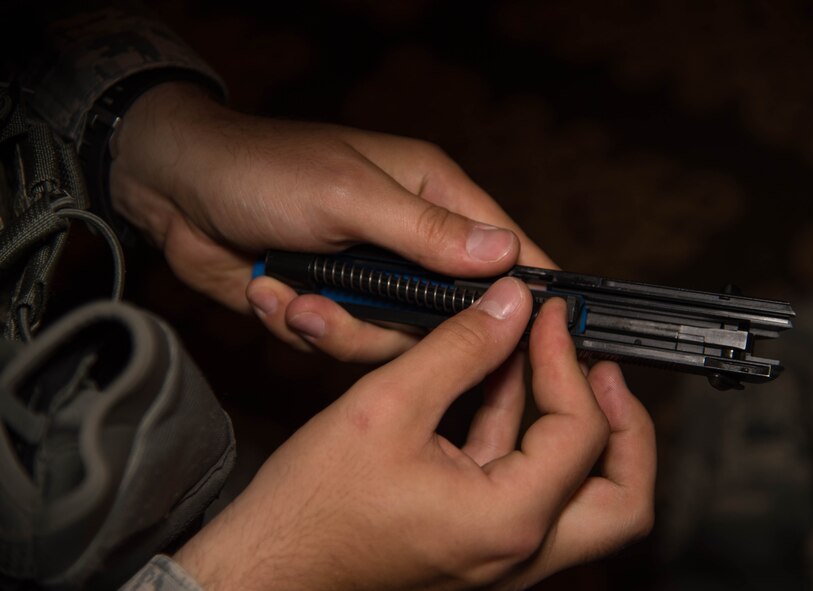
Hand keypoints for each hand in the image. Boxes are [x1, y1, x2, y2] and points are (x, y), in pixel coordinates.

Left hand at [110, 83, 554, 361]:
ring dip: (336, 328)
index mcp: (432, 198)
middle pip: (447, 317)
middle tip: (350, 315)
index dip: (525, 293)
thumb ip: (427, 232)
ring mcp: (369, 280)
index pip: (505, 249)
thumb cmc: (265, 170)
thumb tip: (508, 256)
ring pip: (390, 342)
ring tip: (294, 300)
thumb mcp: (351, 195)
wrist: (176, 190)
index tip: (538, 338)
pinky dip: (300, 325)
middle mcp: (409, 245)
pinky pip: (337, 344)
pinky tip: (267, 293)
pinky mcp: (330, 307)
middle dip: (396, 328)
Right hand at [173, 278, 655, 589]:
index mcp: (508, 523)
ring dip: (572, 424)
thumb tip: (512, 305)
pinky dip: (525, 436)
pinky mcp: (478, 542)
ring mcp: (501, 554)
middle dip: (625, 425)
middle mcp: (518, 551)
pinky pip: (528, 490)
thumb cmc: (313, 508)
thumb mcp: (387, 407)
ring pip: (583, 498)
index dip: (568, 362)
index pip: (582, 434)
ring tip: (543, 359)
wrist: (267, 569)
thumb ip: (460, 349)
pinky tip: (495, 384)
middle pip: (623, 498)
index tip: (547, 317)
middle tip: (599, 369)